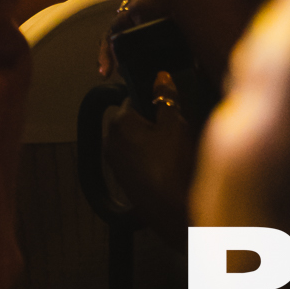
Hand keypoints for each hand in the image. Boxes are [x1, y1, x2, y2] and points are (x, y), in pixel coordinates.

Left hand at [103, 74, 197, 243]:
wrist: (172, 212)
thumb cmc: (172, 163)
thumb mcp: (175, 123)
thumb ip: (166, 97)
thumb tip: (160, 76)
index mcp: (118, 124)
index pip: (134, 96)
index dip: (155, 96)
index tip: (173, 103)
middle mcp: (110, 142)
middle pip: (135, 119)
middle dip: (154, 118)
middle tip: (178, 125)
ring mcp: (117, 164)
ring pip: (137, 139)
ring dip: (154, 138)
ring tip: (177, 145)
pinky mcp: (126, 181)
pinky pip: (138, 158)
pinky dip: (152, 156)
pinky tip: (170, 163)